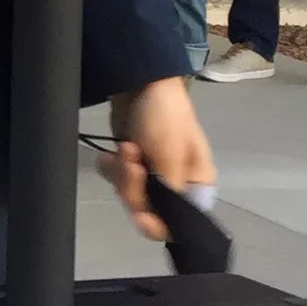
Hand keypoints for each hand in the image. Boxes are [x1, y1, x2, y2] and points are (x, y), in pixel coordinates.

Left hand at [102, 79, 216, 241]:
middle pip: (148, 209)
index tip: (139, 214)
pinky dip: (110, 166)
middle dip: (133, 186)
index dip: (157, 224)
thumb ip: (171, 193)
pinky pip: (114, 179)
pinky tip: (111, 151)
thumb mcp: (171, 156)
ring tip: (125, 146)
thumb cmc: (165, 117)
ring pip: (127, 195)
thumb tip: (171, 225)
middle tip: (131, 159)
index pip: (180, 222)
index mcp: (196, 185)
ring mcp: (151, 174)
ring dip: (121, 173)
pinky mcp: (129, 164)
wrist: (140, 81)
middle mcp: (175, 185)